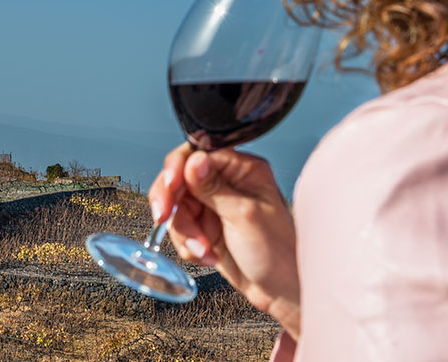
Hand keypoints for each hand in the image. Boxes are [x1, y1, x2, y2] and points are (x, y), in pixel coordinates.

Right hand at [148, 142, 300, 338]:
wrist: (283, 293)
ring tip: (203, 250)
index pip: (197, 155)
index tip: (170, 187)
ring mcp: (215, 206)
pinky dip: (187, 245)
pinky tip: (207, 256)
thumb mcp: (244, 216)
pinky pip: (181, 229)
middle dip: (173, 203)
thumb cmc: (279, 253)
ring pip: (177, 208)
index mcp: (242, 170)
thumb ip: (214, 188)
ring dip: (184, 231)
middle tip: (163, 217)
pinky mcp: (206, 228)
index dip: (177, 169)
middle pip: (180, 180)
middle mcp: (226, 183)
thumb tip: (193, 161)